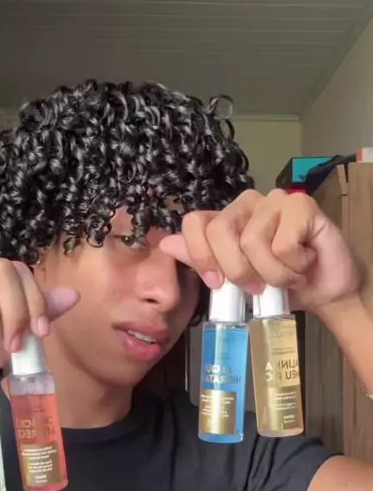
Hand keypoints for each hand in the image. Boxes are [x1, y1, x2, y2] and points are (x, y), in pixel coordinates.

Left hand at [160, 189, 360, 312]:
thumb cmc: (280, 285)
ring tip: (287, 276)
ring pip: (252, 242)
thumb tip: (166, 244)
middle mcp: (246, 204)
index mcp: (225, 220)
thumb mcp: (234, 282)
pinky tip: (304, 262)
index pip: (194, 222)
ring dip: (272, 274)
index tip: (217, 283)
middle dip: (238, 271)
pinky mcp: (300, 203)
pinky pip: (282, 244)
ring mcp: (273, 200)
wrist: (324, 291)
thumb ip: (203, 262)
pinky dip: (293, 267)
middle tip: (259, 286)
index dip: (200, 255)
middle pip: (220, 232)